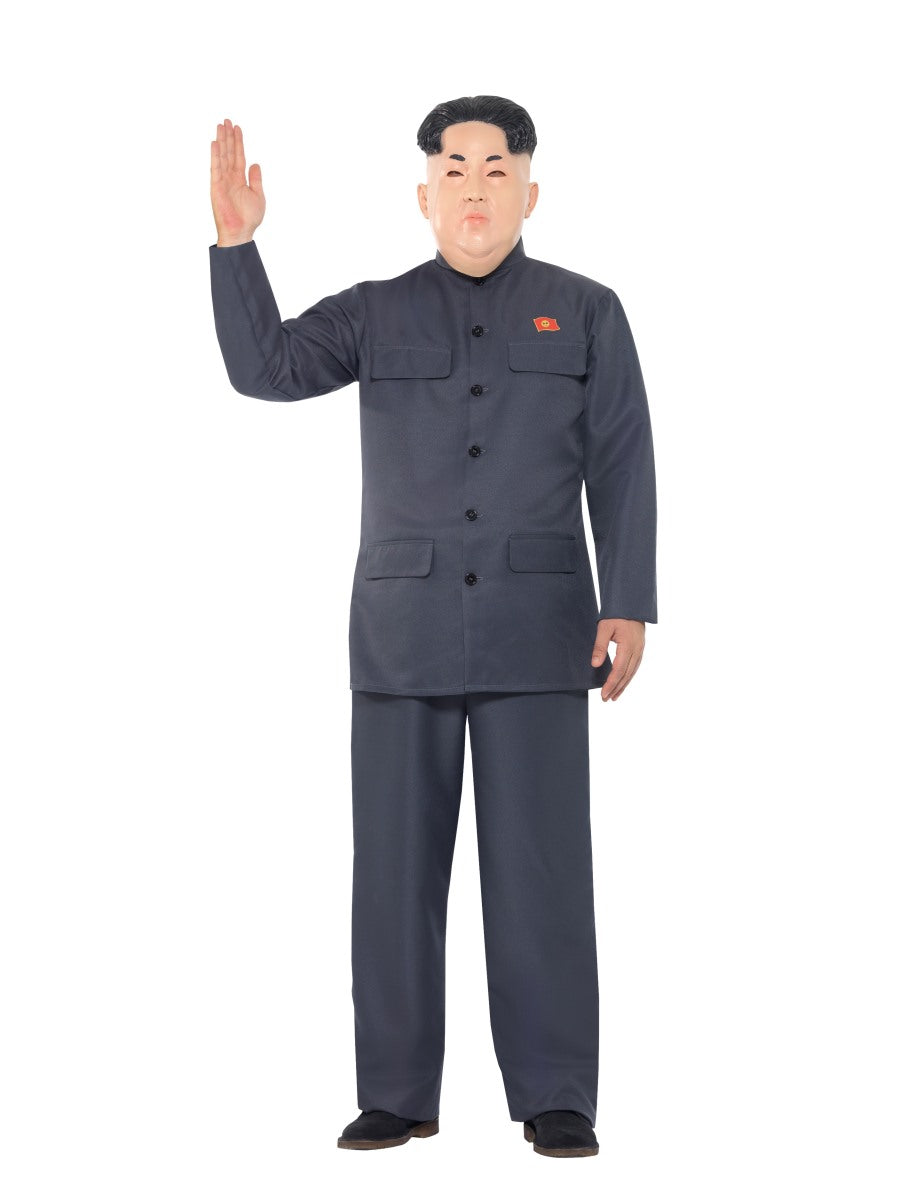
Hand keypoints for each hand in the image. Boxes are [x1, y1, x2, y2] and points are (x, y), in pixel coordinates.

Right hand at [210, 118, 264, 245]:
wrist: (240, 232)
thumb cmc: (249, 218)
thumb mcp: (258, 195)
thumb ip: (256, 179)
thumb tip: (255, 163)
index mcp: (240, 179)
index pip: (239, 156)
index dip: (238, 142)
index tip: (237, 128)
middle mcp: (230, 177)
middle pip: (229, 152)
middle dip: (228, 136)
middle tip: (227, 120)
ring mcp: (222, 180)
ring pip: (222, 156)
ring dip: (221, 141)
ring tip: (220, 125)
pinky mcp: (216, 186)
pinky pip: (215, 167)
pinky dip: (215, 155)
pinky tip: (214, 143)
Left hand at [592, 618, 644, 700]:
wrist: (631, 604)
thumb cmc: (616, 615)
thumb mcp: (604, 628)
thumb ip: (599, 647)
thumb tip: (594, 664)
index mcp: (628, 647)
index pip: (618, 671)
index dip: (611, 684)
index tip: (603, 694)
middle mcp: (636, 651)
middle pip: (626, 675)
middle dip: (616, 688)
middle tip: (606, 699)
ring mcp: (640, 650)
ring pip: (632, 673)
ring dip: (623, 685)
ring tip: (615, 696)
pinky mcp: (640, 649)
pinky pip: (635, 667)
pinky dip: (628, 677)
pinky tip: (623, 682)